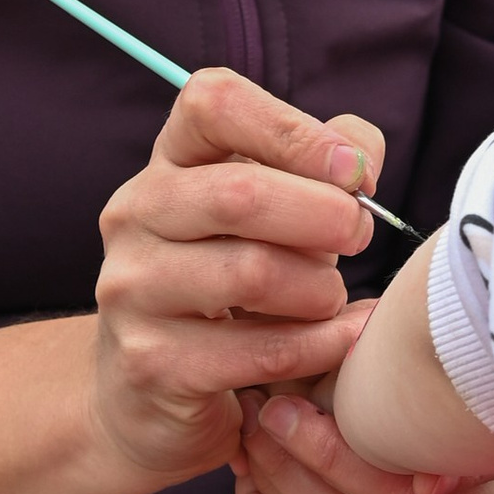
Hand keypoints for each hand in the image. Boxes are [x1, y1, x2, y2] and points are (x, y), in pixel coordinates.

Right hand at [84, 69, 387, 493]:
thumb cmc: (235, 281)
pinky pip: (260, 349)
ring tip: (333, 297)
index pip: (212, 103)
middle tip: (360, 235)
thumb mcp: (278, 213)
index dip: (293, 128)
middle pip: (239, 192)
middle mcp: (136, 214)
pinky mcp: (150, 362)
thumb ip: (327, 168)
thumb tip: (361, 157)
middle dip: (324, 215)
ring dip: (320, 288)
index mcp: (169, 162)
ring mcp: (133, 289)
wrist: (147, 390)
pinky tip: (342, 338)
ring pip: (252, 273)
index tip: (352, 170)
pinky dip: (320, 344)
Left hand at [235, 390, 493, 493]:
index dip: (337, 456)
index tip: (287, 404)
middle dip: (299, 470)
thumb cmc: (440, 396)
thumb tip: (353, 353)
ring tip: (255, 441)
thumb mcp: (432, 378)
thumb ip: (401, 378)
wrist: (462, 449)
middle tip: (261, 416)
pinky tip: (272, 480)